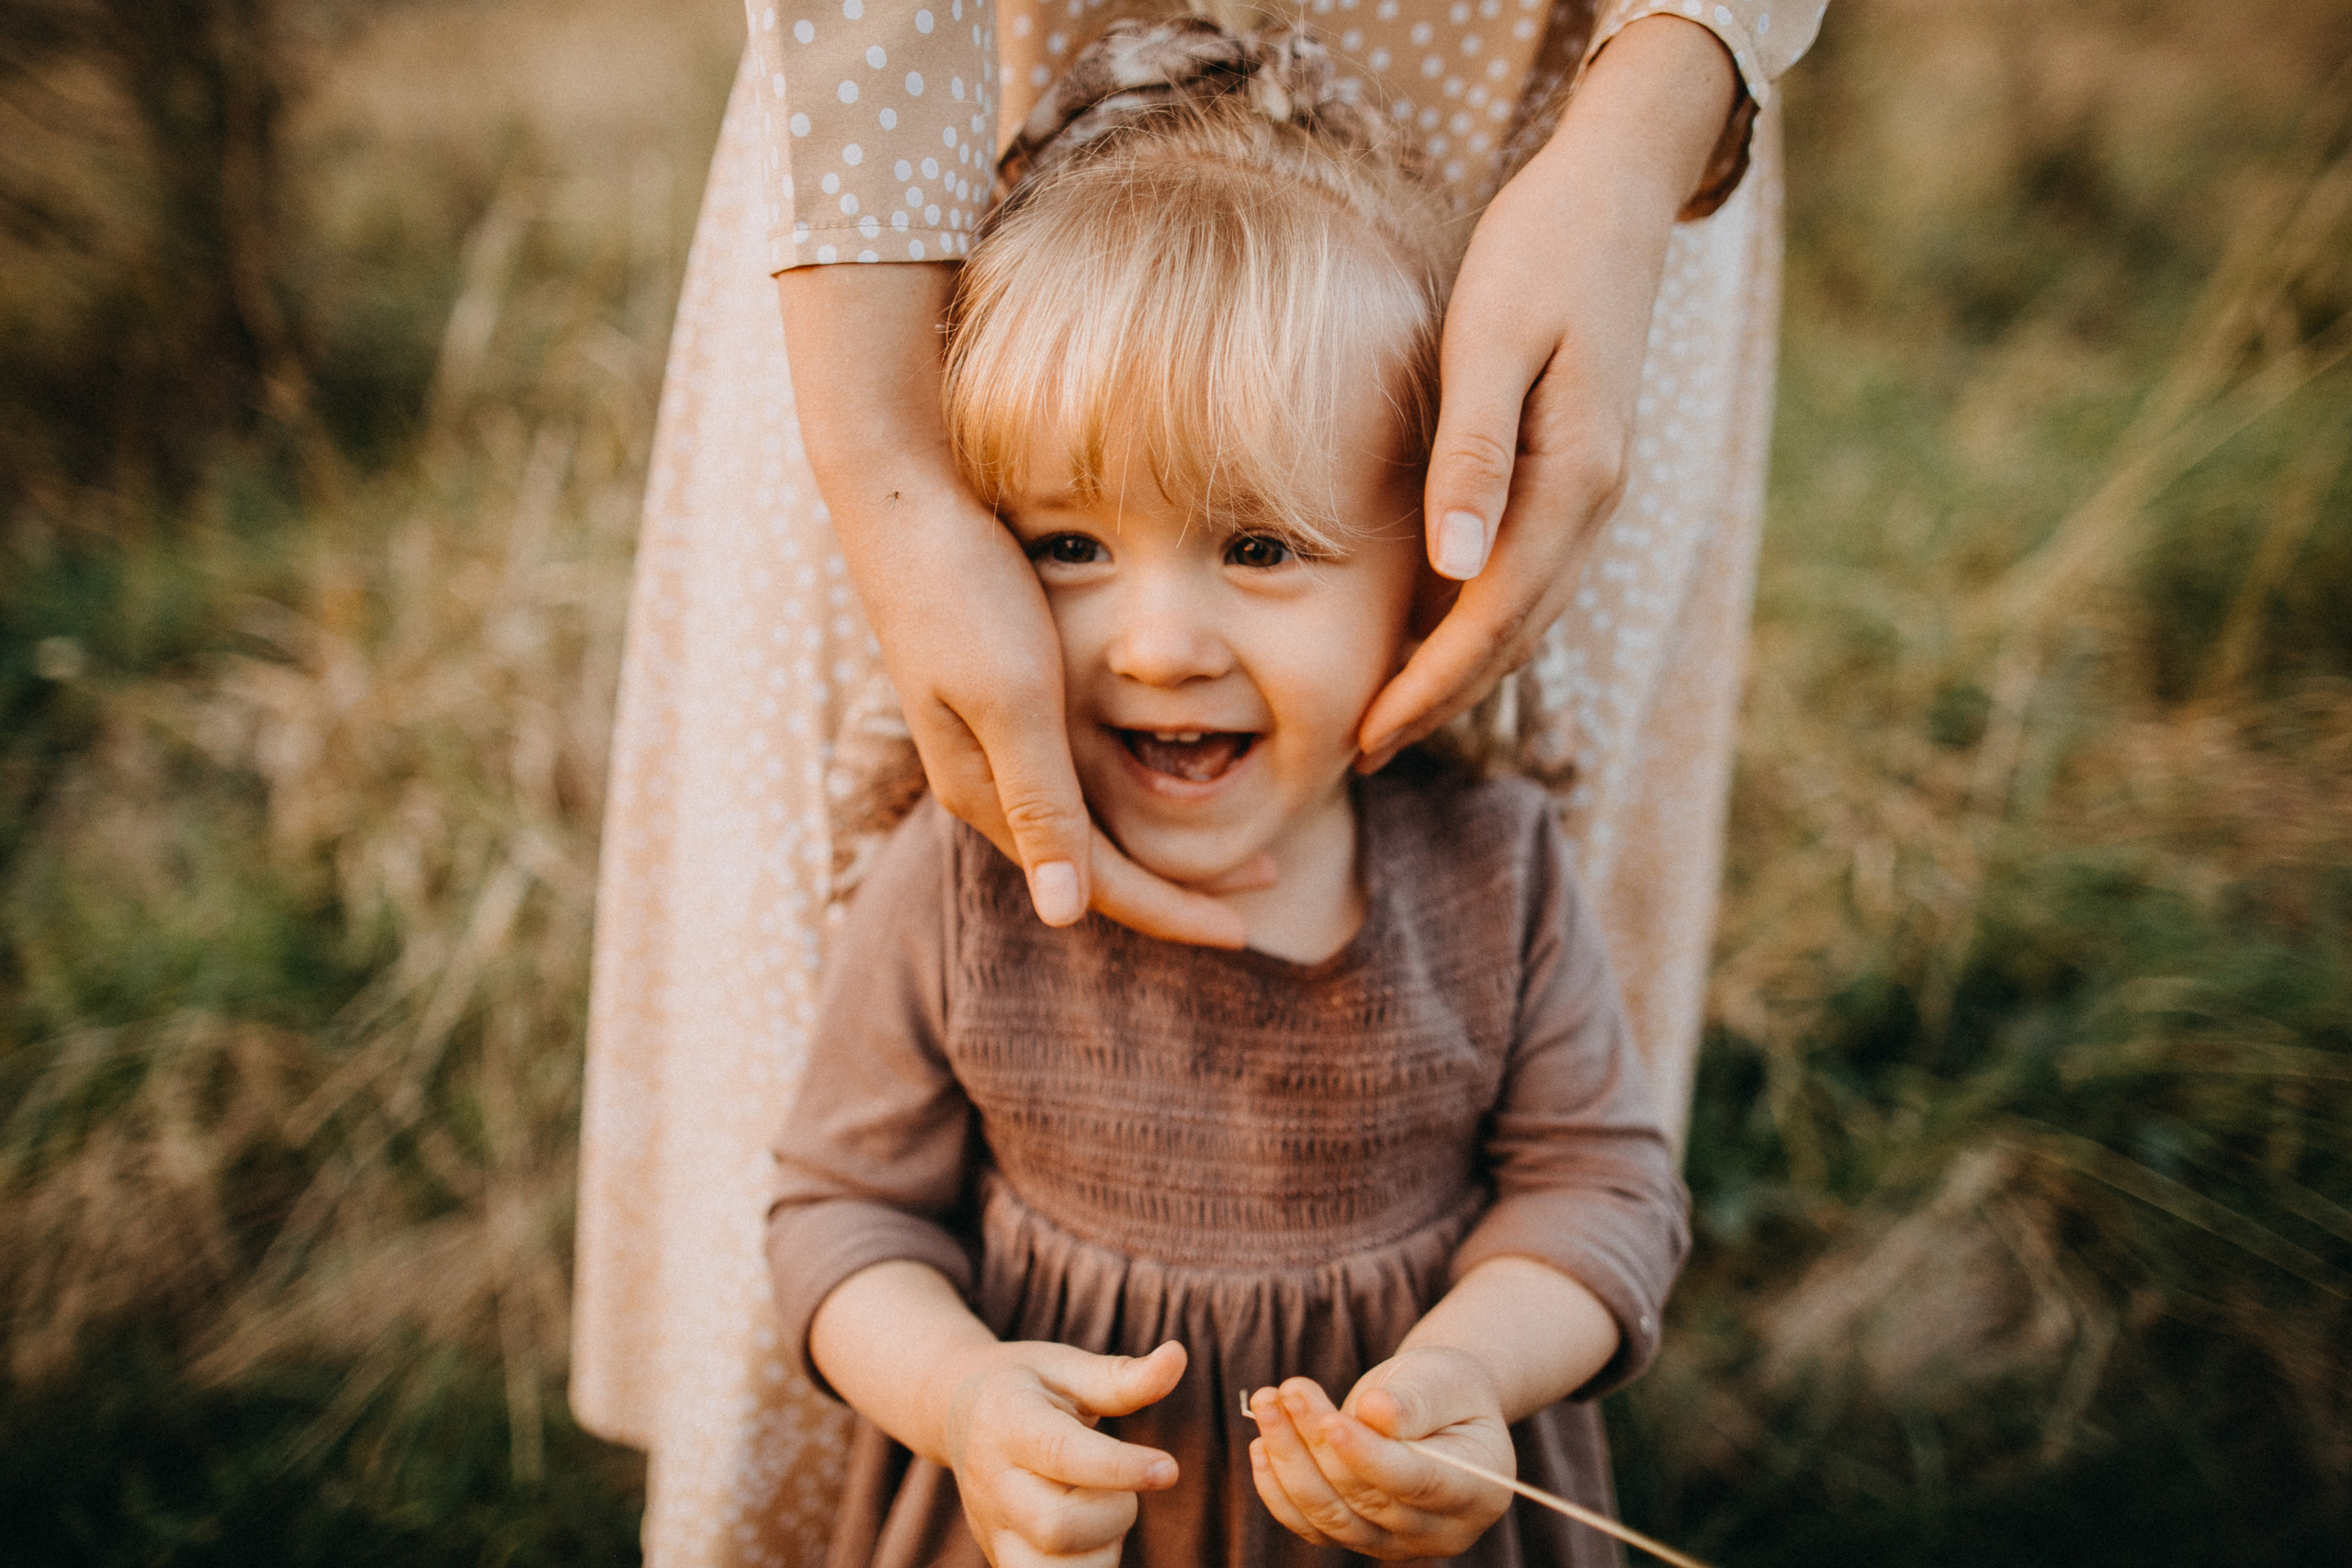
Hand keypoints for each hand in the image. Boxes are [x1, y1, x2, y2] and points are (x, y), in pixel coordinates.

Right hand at [777, 265, 1251, 946]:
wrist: (896, 495)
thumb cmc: (963, 588)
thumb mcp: (1014, 697)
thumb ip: (1042, 803)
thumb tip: (1062, 917)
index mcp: (988, 793)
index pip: (1094, 887)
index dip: (1173, 910)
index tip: (1246, 928)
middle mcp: (984, 782)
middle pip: (1091, 869)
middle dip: (1176, 886)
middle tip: (1266, 881)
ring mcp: (985, 741)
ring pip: (1083, 826)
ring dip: (1154, 844)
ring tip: (1232, 841)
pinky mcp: (993, 699)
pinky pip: (1069, 779)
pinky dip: (1125, 795)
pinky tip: (1161, 774)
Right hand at [942, 1339, 1187, 1567]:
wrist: (954, 1410)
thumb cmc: (1025, 1384)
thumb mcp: (1066, 1367)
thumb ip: (1121, 1375)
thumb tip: (1178, 1356)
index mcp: (1008, 1421)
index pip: (1061, 1453)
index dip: (1119, 1467)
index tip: (1169, 1468)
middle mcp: (993, 1483)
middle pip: (1058, 1527)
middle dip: (1114, 1511)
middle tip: (1119, 1484)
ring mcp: (993, 1528)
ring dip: (1101, 1548)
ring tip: (1099, 1510)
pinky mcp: (1002, 1558)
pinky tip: (1090, 1537)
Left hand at [1246, 1348, 1515, 1558]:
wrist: (1433, 1406)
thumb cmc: (1445, 1387)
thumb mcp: (1443, 1379)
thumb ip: (1415, 1399)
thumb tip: (1376, 1412)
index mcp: (1477, 1491)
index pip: (1417, 1483)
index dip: (1371, 1457)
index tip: (1331, 1421)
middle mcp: (1439, 1532)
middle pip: (1366, 1498)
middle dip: (1317, 1442)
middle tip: (1288, 1389)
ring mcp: (1395, 1544)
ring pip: (1330, 1515)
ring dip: (1288, 1460)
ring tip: (1267, 1403)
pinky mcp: (1357, 1538)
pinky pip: (1310, 1526)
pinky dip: (1278, 1489)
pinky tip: (1261, 1445)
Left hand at [1357, 16, 1738, 768]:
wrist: (1614, 195)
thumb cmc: (1540, 253)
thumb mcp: (1491, 341)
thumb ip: (1472, 457)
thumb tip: (1452, 571)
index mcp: (1574, 482)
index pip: (1492, 618)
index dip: (1429, 688)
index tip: (1368, 738)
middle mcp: (1594, 504)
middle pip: (1512, 636)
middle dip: (1440, 701)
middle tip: (1363, 751)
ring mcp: (1594, 494)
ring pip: (1524, 613)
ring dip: (1463, 671)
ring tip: (1392, 712)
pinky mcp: (1578, 475)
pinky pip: (1528, 575)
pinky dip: (1481, 620)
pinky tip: (1431, 631)